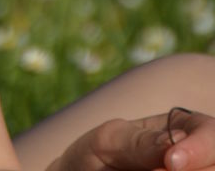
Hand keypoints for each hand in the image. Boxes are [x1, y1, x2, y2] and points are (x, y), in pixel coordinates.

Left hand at [50, 109, 214, 170]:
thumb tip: (176, 142)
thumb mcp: (111, 140)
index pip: (211, 134)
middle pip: (214, 167)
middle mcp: (197, 160)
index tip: (172, 162)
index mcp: (185, 130)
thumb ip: (141, 142)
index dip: (200, 148)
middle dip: (190, 170)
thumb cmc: (96, 156)